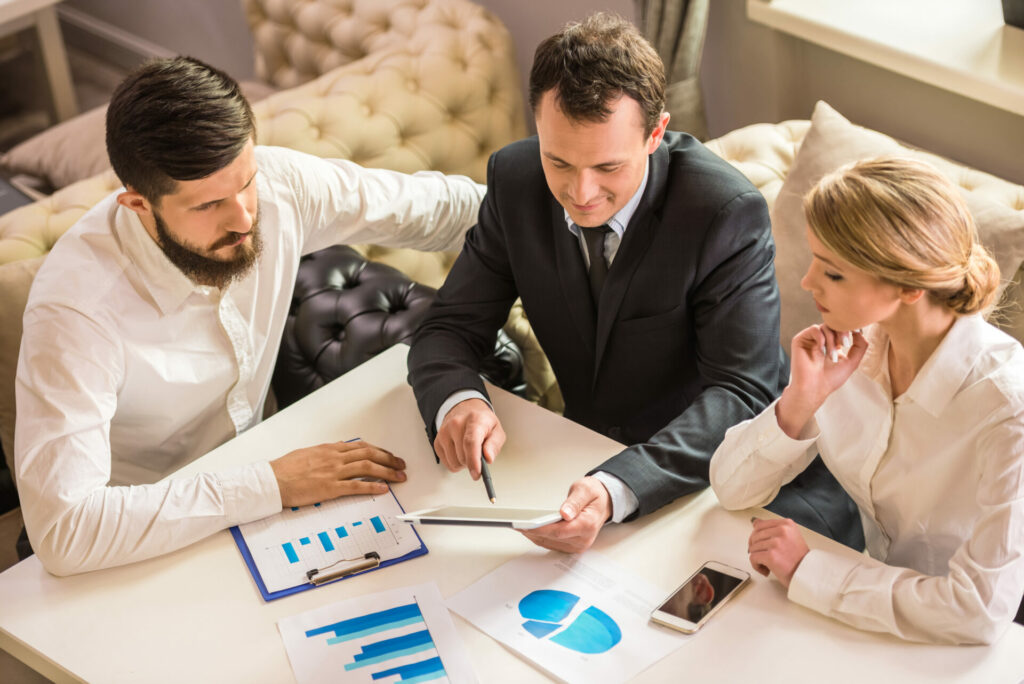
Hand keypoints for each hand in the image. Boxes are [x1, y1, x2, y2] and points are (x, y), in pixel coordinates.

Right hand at [270, 440, 405, 506]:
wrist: (273, 480)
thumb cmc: (285, 468)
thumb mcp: (308, 453)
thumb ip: (326, 452)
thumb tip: (339, 448)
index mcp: (330, 449)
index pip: (361, 446)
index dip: (379, 450)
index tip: (388, 455)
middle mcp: (335, 457)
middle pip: (369, 454)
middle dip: (389, 459)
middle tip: (401, 465)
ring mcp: (334, 472)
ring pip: (368, 467)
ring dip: (387, 472)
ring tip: (399, 477)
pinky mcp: (330, 487)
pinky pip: (357, 485)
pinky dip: (372, 486)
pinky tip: (383, 489)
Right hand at [433, 398, 505, 477]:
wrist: (465, 410)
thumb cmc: (482, 422)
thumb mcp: (496, 430)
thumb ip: (494, 444)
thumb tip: (488, 458)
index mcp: (474, 420)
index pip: (471, 442)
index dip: (473, 460)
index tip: (477, 473)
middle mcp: (455, 424)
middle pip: (463, 457)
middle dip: (473, 462)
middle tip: (479, 453)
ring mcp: (443, 432)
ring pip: (454, 463)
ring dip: (464, 463)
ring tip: (469, 451)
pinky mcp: (437, 441)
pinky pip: (447, 464)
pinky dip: (456, 463)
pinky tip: (460, 451)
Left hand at [520, 477, 610, 552]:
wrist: (603, 502)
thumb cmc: (594, 495)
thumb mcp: (585, 490)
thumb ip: (575, 502)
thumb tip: (565, 513)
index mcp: (588, 524)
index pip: (560, 531)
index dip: (542, 529)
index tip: (527, 525)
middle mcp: (583, 539)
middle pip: (553, 538)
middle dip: (533, 531)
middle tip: (517, 523)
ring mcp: (578, 545)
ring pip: (550, 543)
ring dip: (534, 536)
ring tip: (519, 526)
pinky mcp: (572, 546)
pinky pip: (552, 544)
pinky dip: (539, 537)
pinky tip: (529, 530)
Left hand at [747, 517, 808, 587]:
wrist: (807, 575)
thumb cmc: (798, 559)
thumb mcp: (789, 537)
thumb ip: (773, 529)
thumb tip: (755, 522)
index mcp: (786, 524)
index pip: (759, 525)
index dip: (756, 536)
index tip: (759, 544)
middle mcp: (782, 531)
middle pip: (755, 536)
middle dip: (755, 548)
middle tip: (764, 557)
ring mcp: (776, 543)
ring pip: (753, 547)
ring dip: (757, 558)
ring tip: (768, 564)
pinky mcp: (771, 556)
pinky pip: (753, 558)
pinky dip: (756, 566)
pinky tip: (766, 570)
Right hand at [776, 325, 867, 437]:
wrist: (814, 388)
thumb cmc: (830, 379)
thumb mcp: (852, 362)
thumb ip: (860, 346)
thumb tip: (860, 331)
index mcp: (833, 344)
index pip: (842, 329)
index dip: (850, 328)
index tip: (858, 330)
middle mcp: (822, 340)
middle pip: (834, 325)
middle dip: (842, 332)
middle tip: (846, 344)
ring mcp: (811, 340)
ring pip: (825, 327)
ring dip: (832, 340)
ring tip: (831, 356)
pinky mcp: (800, 340)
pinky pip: (814, 329)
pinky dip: (821, 337)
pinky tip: (822, 350)